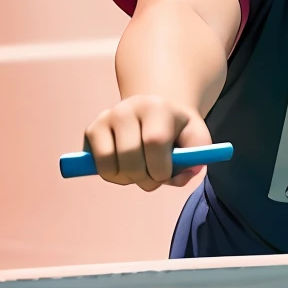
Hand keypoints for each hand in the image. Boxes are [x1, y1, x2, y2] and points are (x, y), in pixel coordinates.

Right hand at [83, 95, 212, 191]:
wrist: (156, 111)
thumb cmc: (178, 131)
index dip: (161, 168)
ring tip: (140, 169)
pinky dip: (113, 176)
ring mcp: (106, 117)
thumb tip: (178, 178)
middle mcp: (128, 108)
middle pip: (130, 156)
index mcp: (157, 107)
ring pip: (111, 165)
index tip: (166, 175)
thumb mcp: (195, 139)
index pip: (154, 141)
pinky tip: (125, 165)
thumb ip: (195, 159)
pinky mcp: (91, 130)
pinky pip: (99, 167)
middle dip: (145, 178)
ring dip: (128, 179)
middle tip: (154, 177)